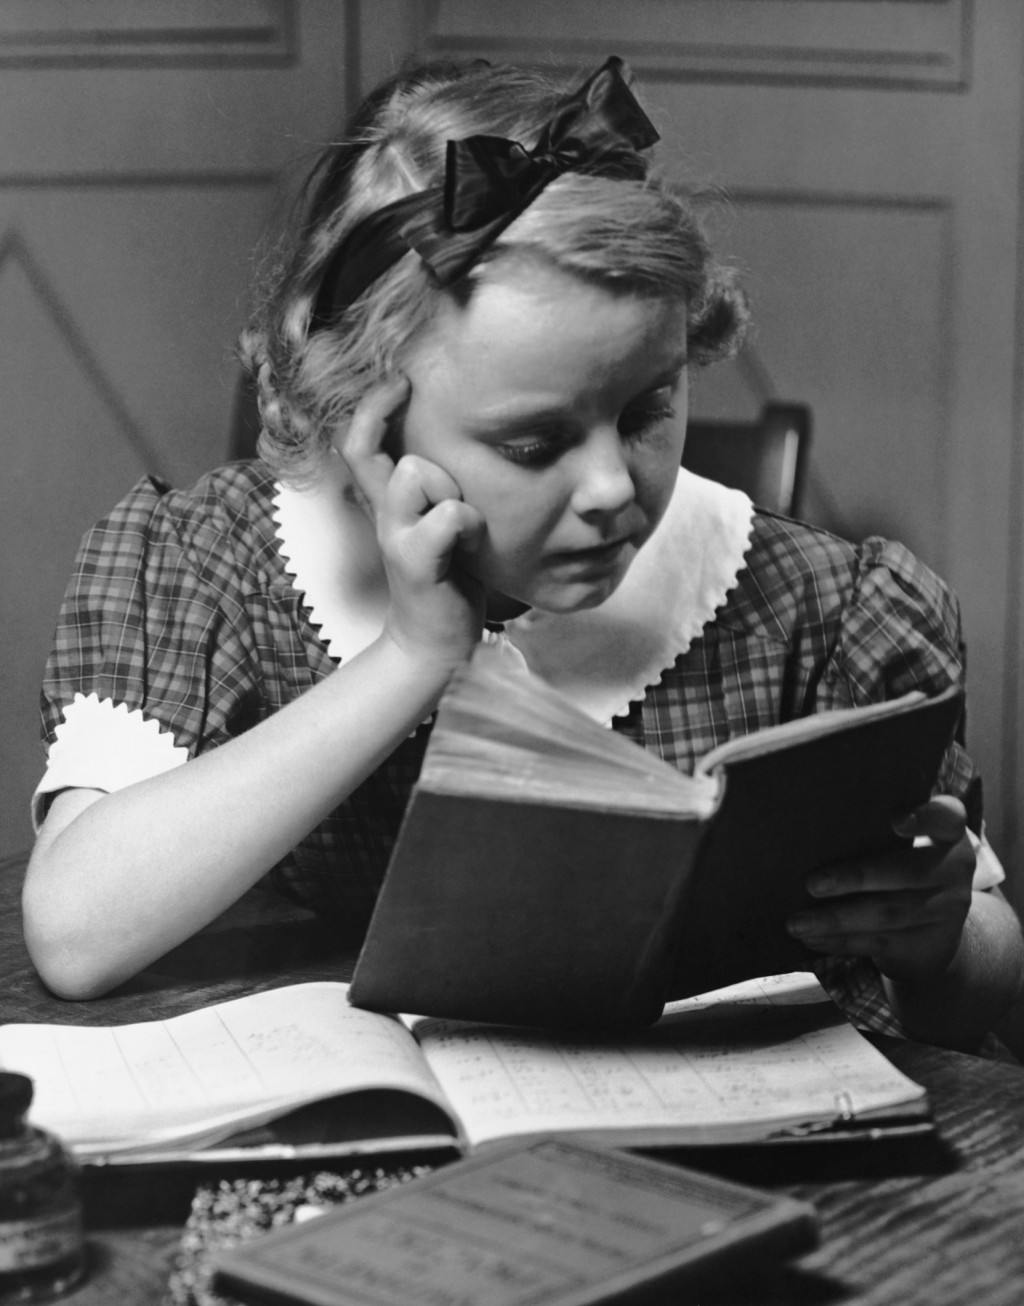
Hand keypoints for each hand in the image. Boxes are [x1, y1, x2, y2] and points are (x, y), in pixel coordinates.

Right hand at [340, 376, 485, 667]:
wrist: (435, 642)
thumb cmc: (447, 574)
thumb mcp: (439, 519)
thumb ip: (440, 484)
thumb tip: (470, 436)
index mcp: (386, 500)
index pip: (355, 438)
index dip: (371, 404)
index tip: (401, 379)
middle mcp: (383, 513)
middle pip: (377, 448)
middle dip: (427, 460)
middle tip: (455, 498)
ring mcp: (395, 537)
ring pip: (414, 472)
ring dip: (450, 492)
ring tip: (466, 527)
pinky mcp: (416, 563)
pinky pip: (448, 516)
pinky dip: (469, 526)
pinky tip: (473, 548)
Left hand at [786, 795, 975, 981]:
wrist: (935, 937)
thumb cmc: (901, 873)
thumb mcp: (903, 848)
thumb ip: (875, 832)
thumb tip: (808, 826)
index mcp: (948, 835)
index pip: (947, 817)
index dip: (924, 817)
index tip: (895, 820)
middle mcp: (955, 871)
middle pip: (907, 872)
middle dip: (855, 877)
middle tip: (811, 884)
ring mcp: (946, 912)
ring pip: (887, 914)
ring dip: (836, 919)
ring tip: (796, 922)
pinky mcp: (928, 946)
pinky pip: (879, 944)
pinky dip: (840, 941)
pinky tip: (811, 938)